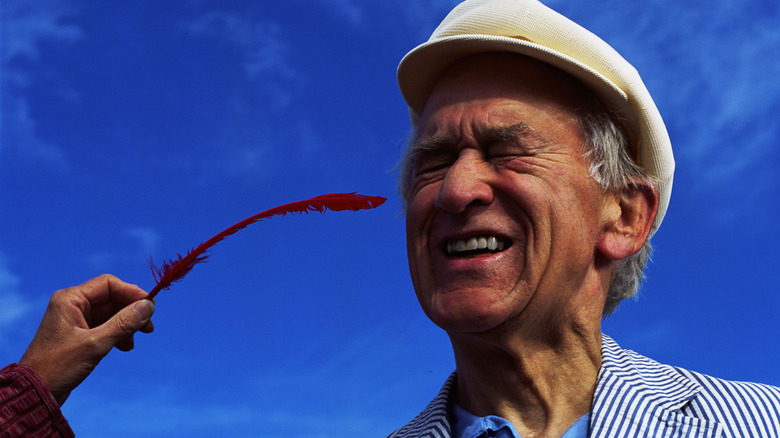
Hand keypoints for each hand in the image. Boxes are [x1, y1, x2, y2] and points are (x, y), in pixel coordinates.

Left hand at [19, 274, 154, 404]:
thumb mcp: (96, 344)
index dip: (132, 293)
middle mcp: (73, 305)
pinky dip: (117, 334)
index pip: (109, 285)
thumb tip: (149, 306)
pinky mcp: (79, 334)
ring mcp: (75, 320)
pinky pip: (105, 326)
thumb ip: (123, 323)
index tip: (151, 306)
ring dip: (126, 325)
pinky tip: (125, 347)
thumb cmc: (59, 366)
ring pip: (111, 314)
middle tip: (149, 327)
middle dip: (131, 312)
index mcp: (71, 299)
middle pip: (112, 299)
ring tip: (134, 341)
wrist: (35, 392)